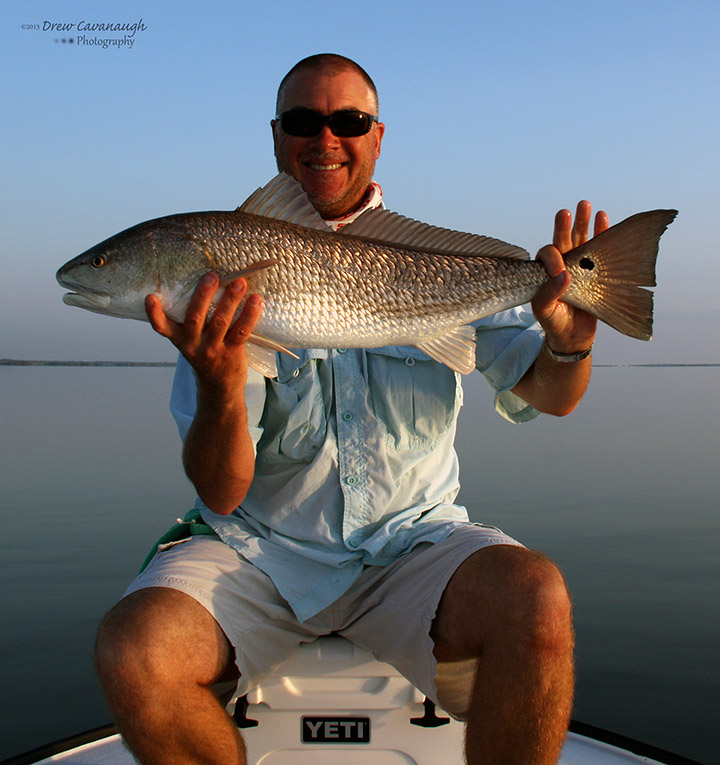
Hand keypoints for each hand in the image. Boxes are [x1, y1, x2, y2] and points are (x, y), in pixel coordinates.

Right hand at [145, 273, 262, 394]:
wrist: (219, 387)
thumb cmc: (205, 354)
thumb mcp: (191, 341)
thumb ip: (193, 319)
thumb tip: (207, 281)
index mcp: (179, 339)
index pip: (162, 327)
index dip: (154, 313)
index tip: (150, 297)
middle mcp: (193, 344)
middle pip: (195, 317)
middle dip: (203, 295)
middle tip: (212, 276)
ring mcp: (212, 350)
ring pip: (220, 322)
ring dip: (230, 300)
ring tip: (239, 283)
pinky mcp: (232, 353)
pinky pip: (241, 332)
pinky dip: (249, 315)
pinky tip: (256, 300)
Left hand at [531, 200, 608, 352]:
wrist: (574, 335)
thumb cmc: (554, 323)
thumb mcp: (544, 312)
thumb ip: (548, 294)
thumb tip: (563, 276)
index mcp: (544, 272)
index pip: (548, 255)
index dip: (553, 258)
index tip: (560, 271)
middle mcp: (561, 265)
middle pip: (563, 239)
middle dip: (565, 225)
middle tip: (566, 212)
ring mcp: (578, 266)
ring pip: (580, 239)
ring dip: (583, 222)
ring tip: (586, 205)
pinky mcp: (595, 270)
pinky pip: (597, 248)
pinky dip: (601, 232)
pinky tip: (603, 217)